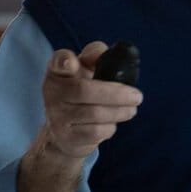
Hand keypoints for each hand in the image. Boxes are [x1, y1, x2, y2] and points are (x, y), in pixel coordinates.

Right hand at [37, 42, 142, 161]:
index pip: (58, 62)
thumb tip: (103, 54)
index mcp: (57, 72)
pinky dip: (110, 127)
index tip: (72, 63)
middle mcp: (52, 93)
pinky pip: (96, 131)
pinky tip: (112, 122)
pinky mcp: (67, 137)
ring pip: (95, 113)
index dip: (64, 62)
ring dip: (120, 111)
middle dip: (116, 94)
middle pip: (85, 90)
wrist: (66, 133)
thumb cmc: (82, 94)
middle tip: (137, 96)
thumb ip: (94, 55)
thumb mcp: (86, 70)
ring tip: (131, 109)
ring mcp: (57, 117)